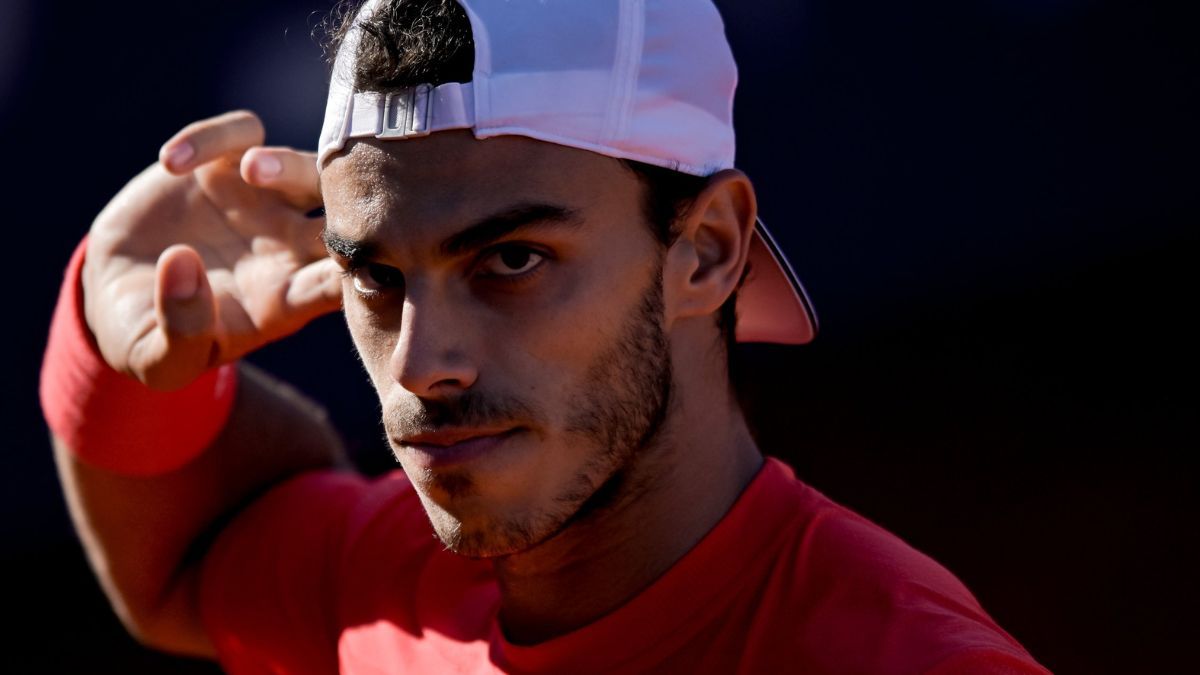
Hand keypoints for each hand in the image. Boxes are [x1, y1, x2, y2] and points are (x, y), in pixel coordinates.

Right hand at [83, 110, 342, 390]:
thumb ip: (181, 329)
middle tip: (320, 222)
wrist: (115, 295)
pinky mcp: (222, 167)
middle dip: (342, 205)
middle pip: (341, 218)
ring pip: (304, 168)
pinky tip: (169, 163)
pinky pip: (242, 133)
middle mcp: (287, 246)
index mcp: (287, 298)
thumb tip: (183, 265)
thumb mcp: (160, 359)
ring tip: (248, 168)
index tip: (345, 262)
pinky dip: (213, 137)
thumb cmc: (151, 337)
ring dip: (288, 163)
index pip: (340, 283)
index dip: (357, 269)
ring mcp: (260, 203)